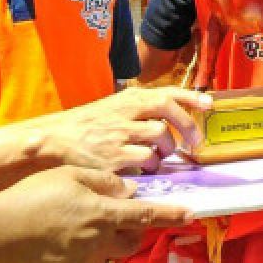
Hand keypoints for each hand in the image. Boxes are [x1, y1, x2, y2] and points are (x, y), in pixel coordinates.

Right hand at [0, 166, 190, 262]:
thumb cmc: (30, 198)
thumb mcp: (70, 176)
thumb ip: (104, 182)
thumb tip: (128, 190)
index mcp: (103, 214)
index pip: (147, 215)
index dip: (171, 215)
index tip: (191, 214)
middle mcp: (99, 242)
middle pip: (132, 238)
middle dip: (133, 228)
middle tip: (119, 215)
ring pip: (109, 253)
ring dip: (107, 241)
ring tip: (81, 226)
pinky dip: (85, 254)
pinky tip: (62, 241)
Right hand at [23, 87, 212, 173]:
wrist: (53, 141)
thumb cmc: (86, 126)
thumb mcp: (113, 108)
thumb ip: (139, 110)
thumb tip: (171, 116)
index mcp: (128, 99)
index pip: (166, 92)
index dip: (190, 97)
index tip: (209, 104)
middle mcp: (126, 114)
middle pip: (167, 118)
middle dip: (185, 131)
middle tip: (192, 145)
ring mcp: (120, 136)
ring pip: (159, 140)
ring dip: (164, 152)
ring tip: (158, 159)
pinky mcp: (114, 158)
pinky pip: (144, 162)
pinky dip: (149, 167)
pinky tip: (143, 170)